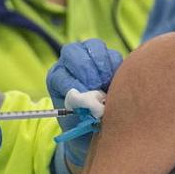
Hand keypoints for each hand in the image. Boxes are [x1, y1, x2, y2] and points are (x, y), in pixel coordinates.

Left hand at [47, 39, 122, 165]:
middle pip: (73, 52)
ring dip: (102, 65)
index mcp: (57, 80)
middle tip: (96, 84)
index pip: (59, 75)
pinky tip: (117, 82)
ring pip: (95, 47)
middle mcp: (70, 64)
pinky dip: (116, 66)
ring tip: (106, 83)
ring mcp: (90, 58)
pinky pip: (114, 55)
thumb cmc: (84, 127)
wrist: (97, 127)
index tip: (82, 95)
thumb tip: (95, 109)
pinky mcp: (109, 60)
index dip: (71, 84)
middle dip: (85, 68)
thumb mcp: (78, 126)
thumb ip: (82, 116)